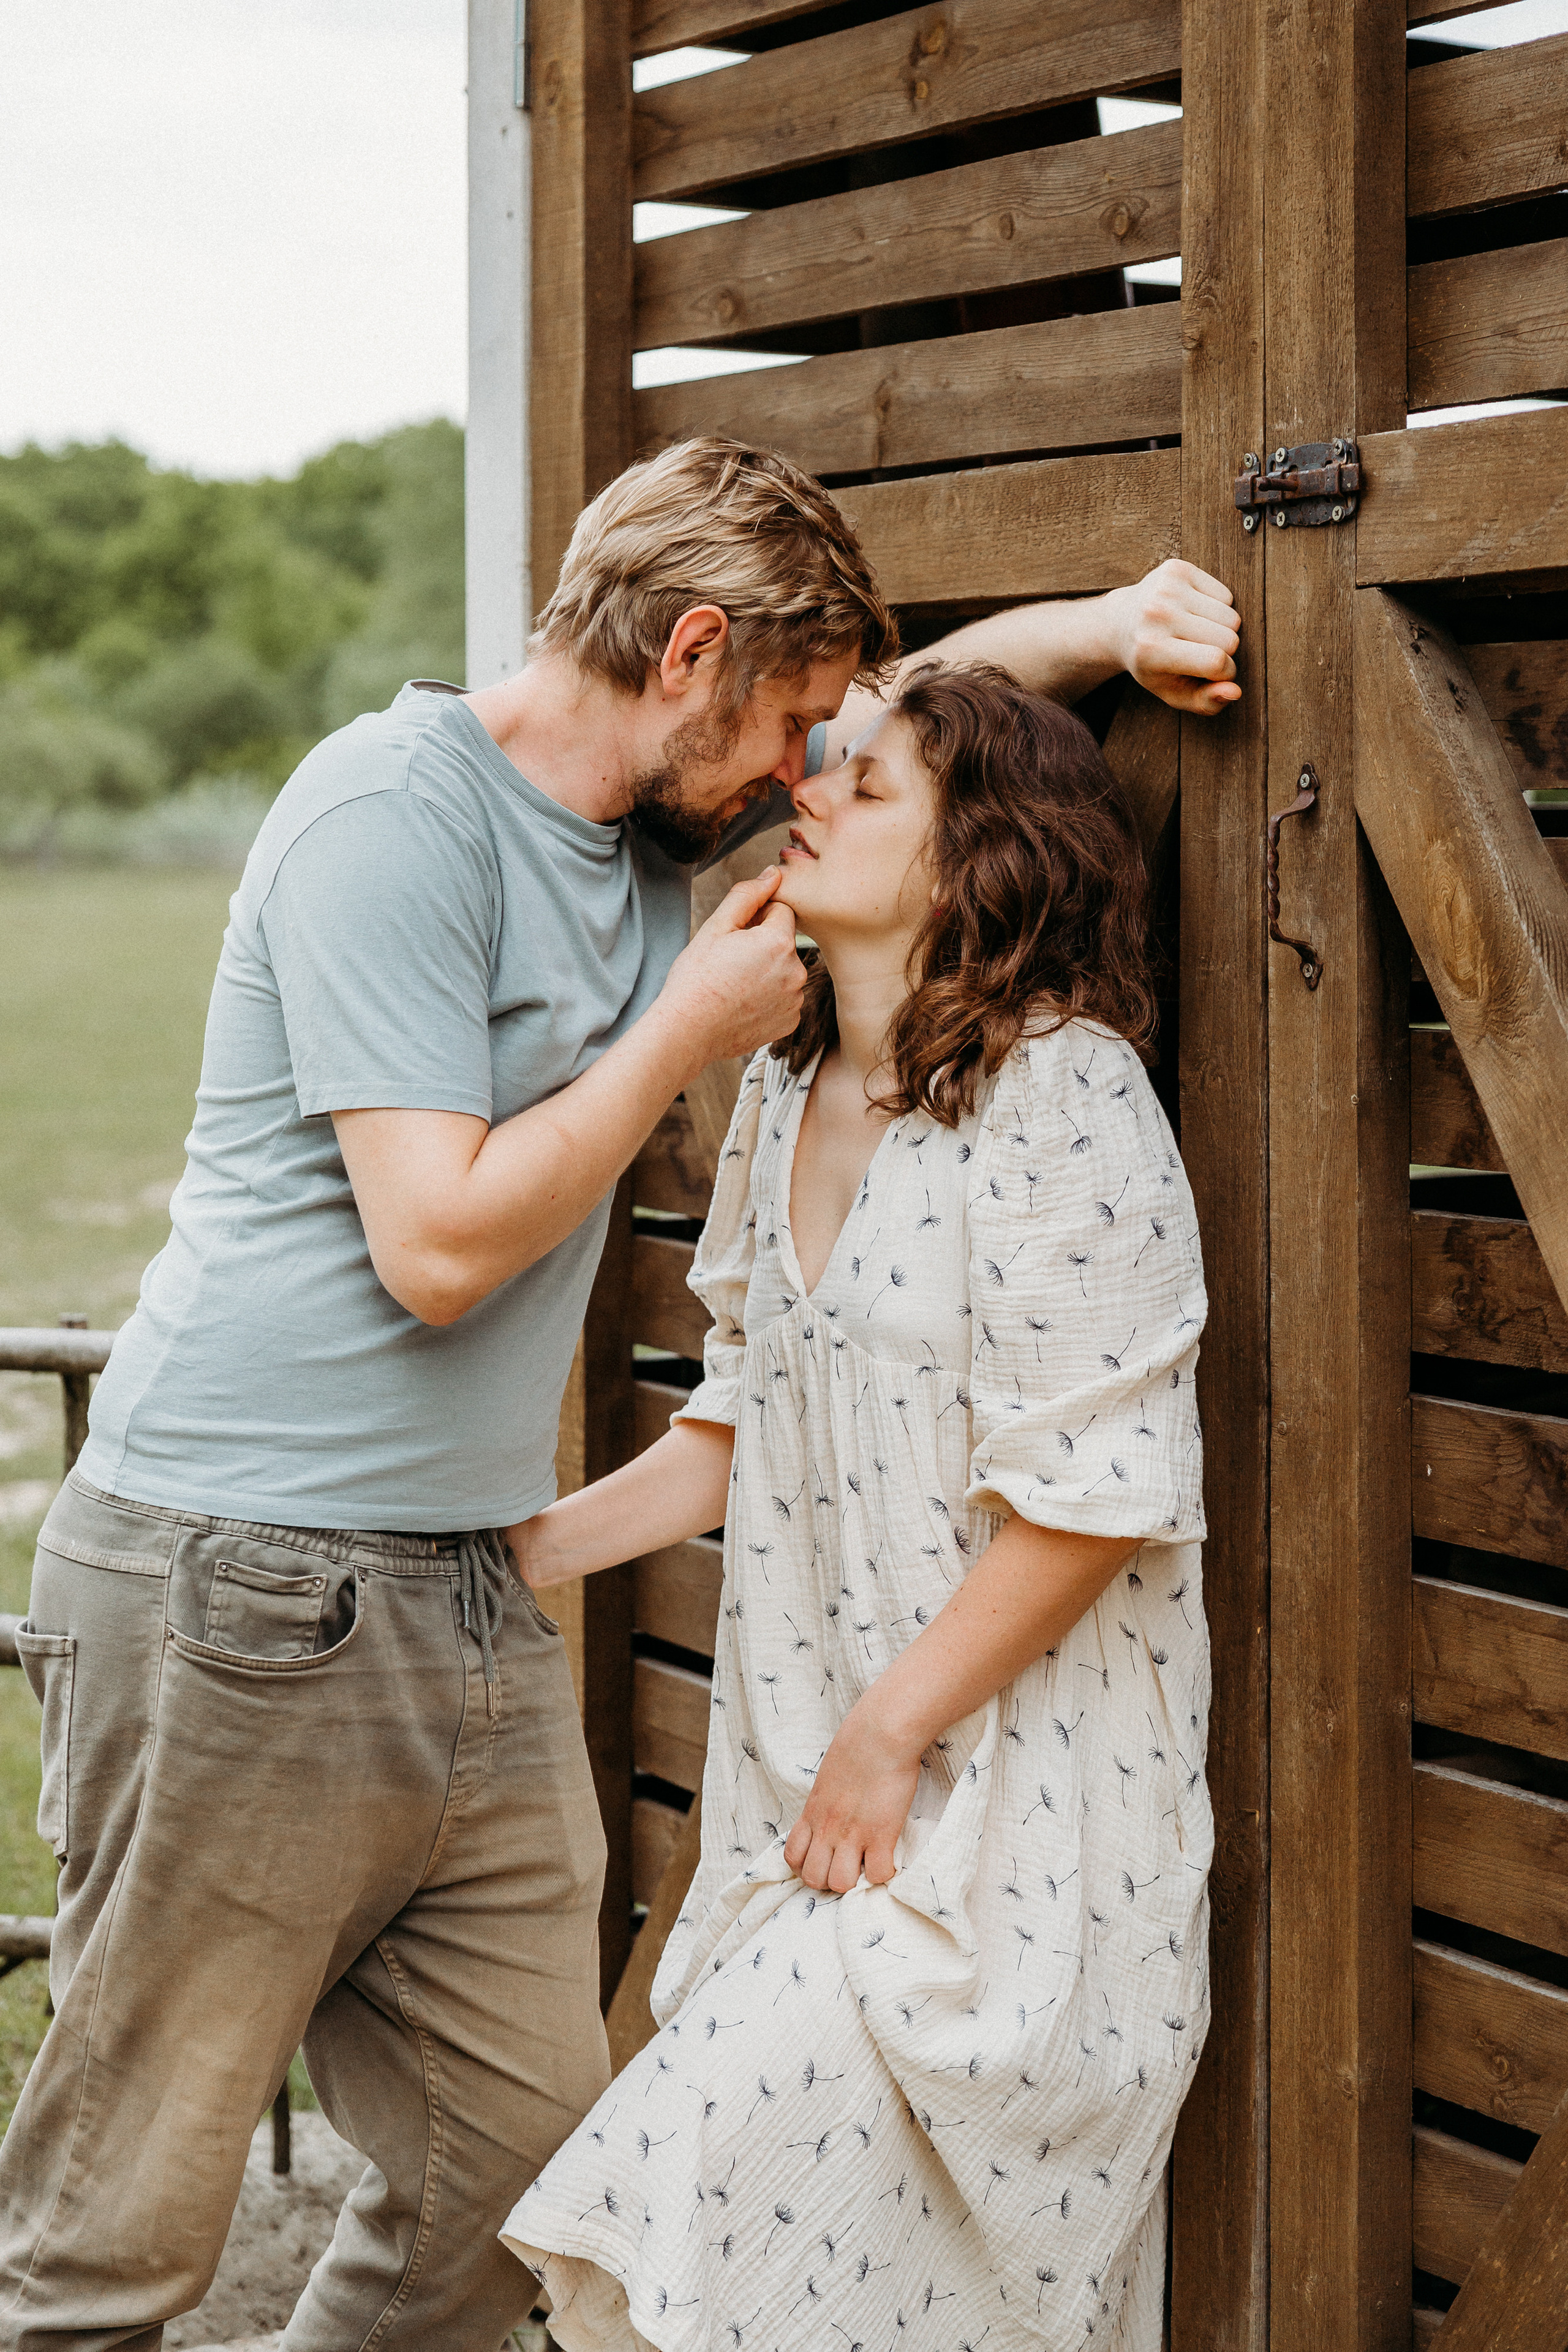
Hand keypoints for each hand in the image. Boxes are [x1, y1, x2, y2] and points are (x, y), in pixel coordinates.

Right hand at [658, 868, 806, 1070]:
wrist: (688, 1031)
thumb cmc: (696, 979)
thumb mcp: (716, 927)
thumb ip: (747, 895)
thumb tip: (773, 873)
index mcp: (779, 942)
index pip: (781, 911)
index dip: (756, 918)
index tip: (735, 936)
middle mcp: (795, 971)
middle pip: (785, 942)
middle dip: (763, 945)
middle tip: (730, 962)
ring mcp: (794, 1000)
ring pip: (785, 971)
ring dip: (767, 971)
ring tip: (735, 985)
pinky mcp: (789, 1022)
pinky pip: (784, 998)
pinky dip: (769, 998)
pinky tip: (743, 1003)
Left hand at [784, 1697, 920, 1891]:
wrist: (881, 1733)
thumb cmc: (857, 1744)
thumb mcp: (829, 1776)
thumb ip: (826, 1799)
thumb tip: (835, 1809)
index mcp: (812, 1811)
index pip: (792, 1857)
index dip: (806, 1865)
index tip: (824, 1858)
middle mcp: (827, 1828)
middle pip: (813, 1878)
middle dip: (828, 1880)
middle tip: (847, 1866)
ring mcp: (852, 1834)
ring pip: (839, 1884)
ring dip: (854, 1881)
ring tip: (866, 1864)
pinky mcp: (881, 1834)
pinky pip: (878, 1875)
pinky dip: (884, 1873)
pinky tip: (889, 1857)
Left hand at [1099, 558, 1241, 716]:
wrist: (1121, 624)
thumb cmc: (1153, 665)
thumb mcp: (1173, 693)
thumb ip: (1205, 702)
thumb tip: (1235, 691)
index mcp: (1152, 649)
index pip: (1216, 661)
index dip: (1224, 673)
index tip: (1212, 675)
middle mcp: (1157, 614)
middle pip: (1229, 639)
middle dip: (1223, 651)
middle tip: (1196, 651)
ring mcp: (1166, 588)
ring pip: (1232, 617)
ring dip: (1222, 629)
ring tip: (1194, 633)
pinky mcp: (1177, 569)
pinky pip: (1226, 595)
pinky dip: (1218, 608)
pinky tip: (1194, 613)